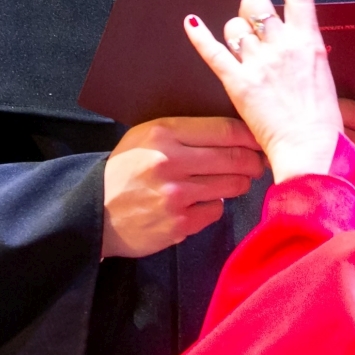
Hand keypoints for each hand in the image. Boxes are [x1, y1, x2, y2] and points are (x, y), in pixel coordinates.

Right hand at [102, 116, 264, 258]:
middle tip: (259, 161)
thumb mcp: (146, 136)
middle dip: (254, 160)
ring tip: (237, 180)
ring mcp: (175, 196)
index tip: (259, 138)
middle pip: (234, 158)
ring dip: (240, 183)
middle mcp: (170, 163)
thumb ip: (184, 131)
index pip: (224, 130)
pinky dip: (215, 205)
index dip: (250, 134)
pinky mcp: (178, 224)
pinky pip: (216, 210)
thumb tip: (232, 131)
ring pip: (231, 185)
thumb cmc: (125, 170)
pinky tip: (204, 201)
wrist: (94, 211)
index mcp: (163, 134)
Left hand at [184, 0, 345, 185]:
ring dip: (235, 30)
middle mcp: (282, 46)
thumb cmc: (323, 120)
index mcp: (309, 43)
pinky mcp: (237, 83)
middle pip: (257, 5)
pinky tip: (191, 22)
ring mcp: (258, 63)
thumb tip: (292, 39)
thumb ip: (306, 52)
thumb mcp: (323, 75)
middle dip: (252, 8)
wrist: (312, 149)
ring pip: (234, 26)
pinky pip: (213, 51)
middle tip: (253, 19)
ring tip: (239, 43)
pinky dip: (199, 35)